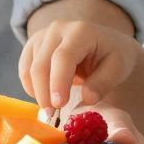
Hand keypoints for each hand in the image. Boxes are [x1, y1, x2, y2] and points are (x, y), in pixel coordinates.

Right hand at [18, 19, 141, 112]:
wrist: (104, 42)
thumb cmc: (113, 55)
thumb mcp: (119, 67)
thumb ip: (104, 82)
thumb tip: (87, 98)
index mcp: (81, 31)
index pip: (63, 57)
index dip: (58, 82)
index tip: (59, 105)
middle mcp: (58, 29)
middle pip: (42, 64)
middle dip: (44, 92)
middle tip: (52, 115)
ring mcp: (42, 35)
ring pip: (30, 68)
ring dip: (38, 92)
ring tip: (51, 109)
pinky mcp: (33, 44)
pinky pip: (24, 69)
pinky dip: (31, 86)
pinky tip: (44, 96)